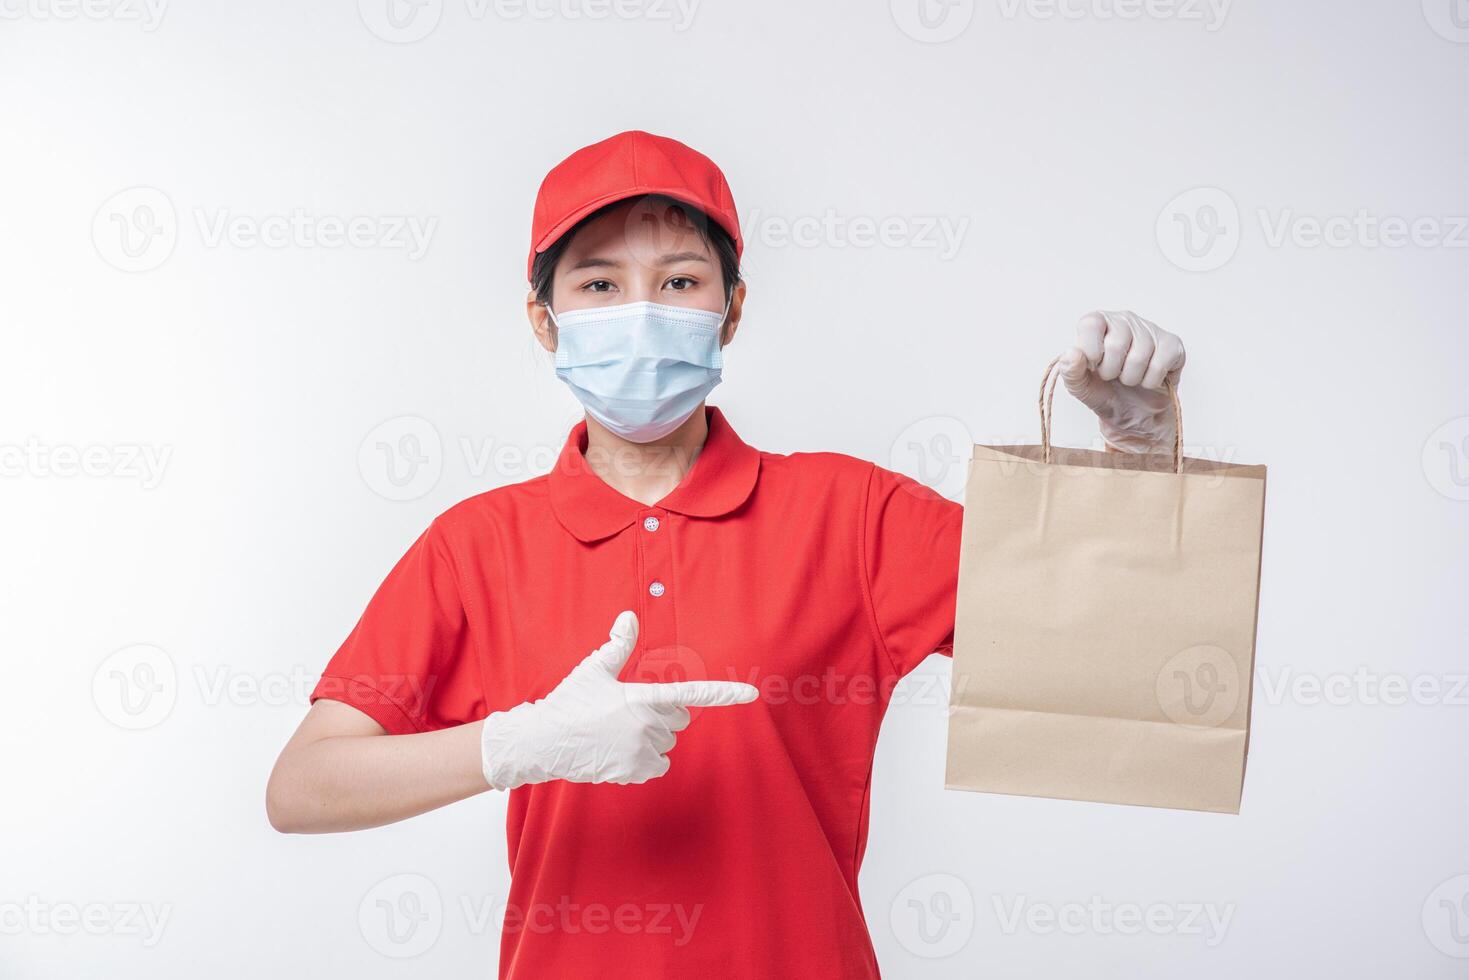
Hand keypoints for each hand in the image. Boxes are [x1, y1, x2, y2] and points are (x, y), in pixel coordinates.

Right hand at [480, 612, 758, 788]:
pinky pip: (658, 764)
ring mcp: (642, 750)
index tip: (752, 694)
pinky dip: (646, 760)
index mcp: (641, 696)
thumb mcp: (593, 670)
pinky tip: (621, 752)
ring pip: (667, 743)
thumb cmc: (569, 703)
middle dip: (661, 716)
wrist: (544, 742)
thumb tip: (629, 616)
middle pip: (678, 720)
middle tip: (627, 713)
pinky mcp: (635, 771)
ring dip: (651, 738)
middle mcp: (647, 724)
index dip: (724, 693)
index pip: (690, 692)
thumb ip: (618, 645)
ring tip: (618, 733)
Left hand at [1058, 310, 1186, 453]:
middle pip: (1116, 344)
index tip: (1092, 367)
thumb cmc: (1106, 392)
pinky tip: (1148, 378)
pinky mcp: (1172, 344)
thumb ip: (1071, 371)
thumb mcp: (1081, 386)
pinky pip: (1160, 364)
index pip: (1090, 324)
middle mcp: (1124, 320)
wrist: (1135, 414)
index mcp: (1098, 323)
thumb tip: (1070, 353)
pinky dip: (1151, 381)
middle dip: (1112, 371)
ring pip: (1140, 356)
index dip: (1091, 351)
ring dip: (1131, 379)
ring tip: (1129, 378)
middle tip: (1113, 376)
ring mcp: (1150, 329)